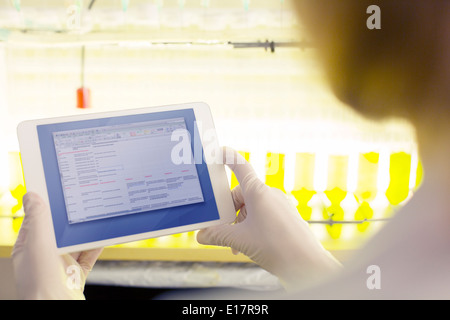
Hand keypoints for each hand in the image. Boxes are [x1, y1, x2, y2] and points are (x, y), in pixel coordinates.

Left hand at [12, 192, 101, 298]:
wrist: (58, 307)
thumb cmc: (41, 283)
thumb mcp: (38, 244)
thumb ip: (37, 220)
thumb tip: (32, 195)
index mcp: (30, 246)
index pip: (38, 219)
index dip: (48, 205)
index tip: (59, 191)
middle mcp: (45, 254)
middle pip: (60, 229)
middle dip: (72, 218)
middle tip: (83, 201)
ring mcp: (62, 264)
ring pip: (77, 241)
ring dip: (86, 231)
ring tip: (95, 217)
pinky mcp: (77, 273)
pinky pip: (90, 254)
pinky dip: (97, 245)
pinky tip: (103, 236)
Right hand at [197, 148, 341, 289]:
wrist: (308, 264)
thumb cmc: (278, 246)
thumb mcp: (240, 240)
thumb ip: (218, 235)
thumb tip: (201, 236)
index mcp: (258, 192)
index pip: (239, 166)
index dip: (227, 157)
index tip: (217, 151)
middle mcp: (269, 195)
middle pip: (240, 194)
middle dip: (227, 211)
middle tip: (217, 227)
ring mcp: (278, 206)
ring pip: (250, 208)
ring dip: (238, 224)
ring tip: (234, 244)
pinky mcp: (284, 217)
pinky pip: (261, 216)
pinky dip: (250, 227)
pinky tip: (246, 246)